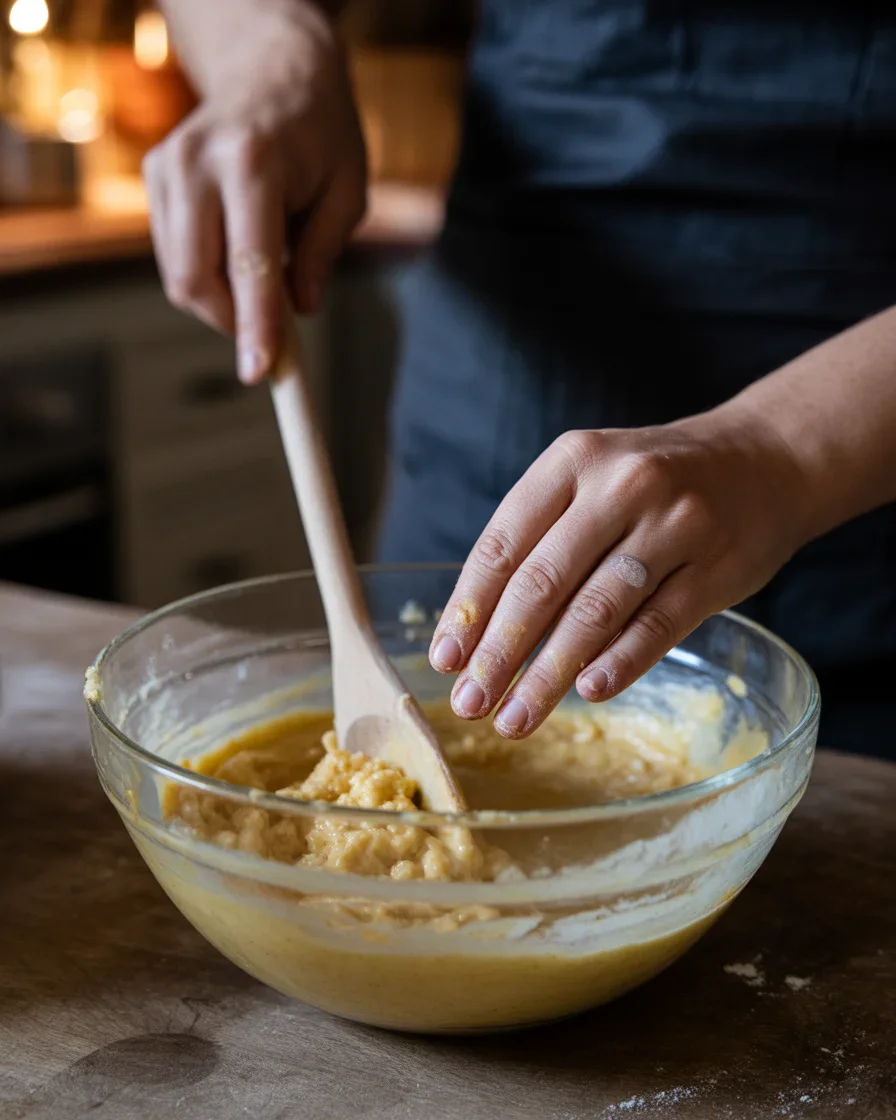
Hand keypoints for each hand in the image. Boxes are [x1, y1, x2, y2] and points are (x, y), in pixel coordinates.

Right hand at [143, 4, 365, 382]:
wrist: (271, 68)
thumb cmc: (320, 132)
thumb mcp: (347, 191)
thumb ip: (321, 254)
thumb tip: (301, 311)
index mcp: (253, 163)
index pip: (248, 264)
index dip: (254, 326)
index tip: (259, 374)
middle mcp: (197, 162)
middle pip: (194, 278)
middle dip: (231, 323)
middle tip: (271, 338)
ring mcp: (167, 166)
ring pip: (177, 273)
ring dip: (219, 302)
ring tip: (261, 285)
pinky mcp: (154, 176)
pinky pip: (172, 254)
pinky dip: (205, 275)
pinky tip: (236, 255)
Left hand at [428, 410, 809, 736]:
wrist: (765, 458)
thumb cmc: (655, 482)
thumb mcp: (592, 479)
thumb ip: (541, 539)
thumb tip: (476, 632)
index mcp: (573, 460)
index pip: (504, 544)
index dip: (469, 607)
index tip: (444, 659)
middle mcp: (621, 485)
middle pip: (543, 582)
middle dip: (499, 652)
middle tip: (469, 702)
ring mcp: (674, 525)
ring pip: (596, 610)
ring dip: (548, 673)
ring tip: (515, 718)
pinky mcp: (716, 566)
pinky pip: (658, 623)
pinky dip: (620, 662)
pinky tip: (587, 692)